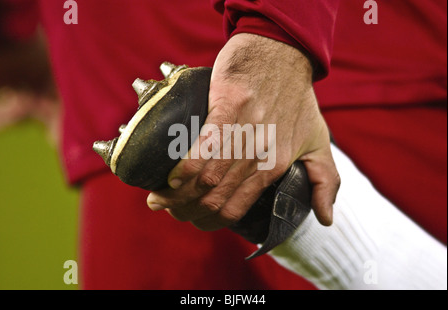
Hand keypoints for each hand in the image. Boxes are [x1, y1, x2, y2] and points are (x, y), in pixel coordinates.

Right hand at [147, 33, 339, 229]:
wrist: (283, 53)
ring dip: (176, 195)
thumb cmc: (297, 98)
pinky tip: (169, 176)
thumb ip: (325, 180)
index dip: (207, 221)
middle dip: (185, 211)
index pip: (234, 209)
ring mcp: (244, 132)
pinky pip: (203, 147)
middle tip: (167, 208)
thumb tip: (327, 219)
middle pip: (214, 199)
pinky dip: (184, 167)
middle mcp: (259, 155)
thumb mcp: (318, 142)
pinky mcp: (229, 108)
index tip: (190, 218)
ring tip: (158, 197)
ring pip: (205, 180)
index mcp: (274, 167)